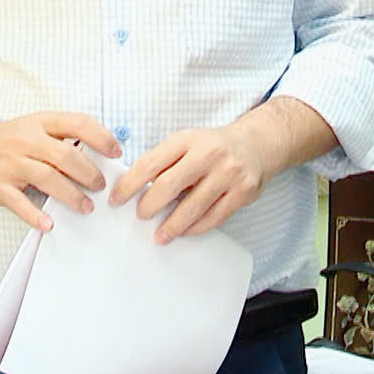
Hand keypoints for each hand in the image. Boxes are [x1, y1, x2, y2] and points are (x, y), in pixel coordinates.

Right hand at [0, 111, 122, 230]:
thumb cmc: (10, 139)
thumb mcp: (36, 127)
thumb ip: (63, 137)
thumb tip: (99, 155)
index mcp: (40, 123)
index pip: (77, 123)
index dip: (101, 137)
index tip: (115, 152)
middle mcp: (25, 141)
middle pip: (65, 156)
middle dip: (89, 173)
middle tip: (101, 186)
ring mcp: (10, 164)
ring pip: (47, 179)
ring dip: (71, 195)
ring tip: (86, 206)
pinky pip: (19, 203)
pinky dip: (35, 215)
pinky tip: (48, 224)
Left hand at [110, 124, 271, 243]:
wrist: (257, 144)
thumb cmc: (214, 146)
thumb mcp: (187, 142)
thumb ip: (164, 161)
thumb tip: (135, 189)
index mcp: (188, 139)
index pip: (151, 163)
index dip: (129, 184)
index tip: (117, 199)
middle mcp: (209, 153)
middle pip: (169, 186)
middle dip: (149, 205)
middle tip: (140, 215)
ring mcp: (229, 173)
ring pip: (192, 207)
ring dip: (172, 225)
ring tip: (160, 235)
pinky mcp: (243, 191)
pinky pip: (213, 217)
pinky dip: (195, 227)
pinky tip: (185, 231)